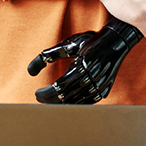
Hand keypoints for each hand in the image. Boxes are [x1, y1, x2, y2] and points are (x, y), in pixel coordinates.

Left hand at [28, 17, 142, 103]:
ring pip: (76, 103)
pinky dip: (75, 104)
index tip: (37, 93)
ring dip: (62, 104)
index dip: (45, 94)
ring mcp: (99, 86)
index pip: (59, 87)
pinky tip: (67, 100)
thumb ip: (49, 55)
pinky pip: (87, 103)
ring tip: (52, 100)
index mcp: (81, 65)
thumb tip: (30, 71)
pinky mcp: (104, 91)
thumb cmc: (90, 41)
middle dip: (51, 100)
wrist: (116, 42)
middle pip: (66, 97)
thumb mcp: (69, 44)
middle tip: (41, 98)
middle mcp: (91, 77)